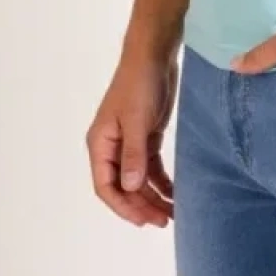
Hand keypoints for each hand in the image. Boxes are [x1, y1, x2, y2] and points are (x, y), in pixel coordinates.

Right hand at [86, 49, 176, 227]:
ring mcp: (129, 142)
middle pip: (123, 186)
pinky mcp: (146, 136)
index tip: (144, 220)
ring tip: (172, 213)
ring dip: (152, 196)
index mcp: (100, 144)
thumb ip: (133, 155)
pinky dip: (161, 181)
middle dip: (141, 205)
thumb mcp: (137, 120)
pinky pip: (150, 166)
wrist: (154, 54)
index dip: (123, 207)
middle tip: (164, 221)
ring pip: (138, 179)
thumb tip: (130, 188)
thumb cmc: (140, 84)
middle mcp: (112, 147)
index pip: (105, 186)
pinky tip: (174, 194)